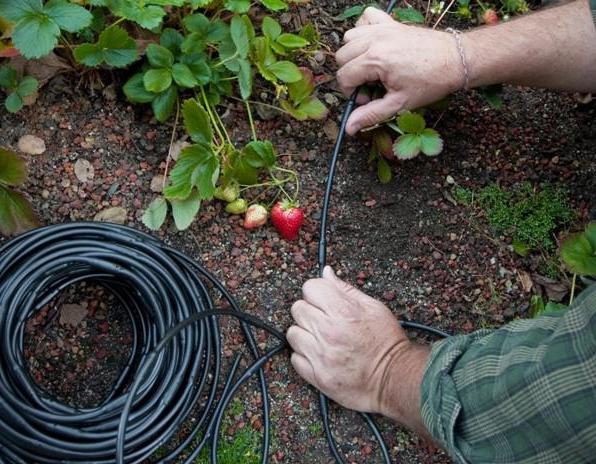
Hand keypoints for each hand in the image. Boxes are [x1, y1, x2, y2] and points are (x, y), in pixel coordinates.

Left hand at [287, 267, 428, 431]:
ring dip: (304, 334)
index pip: (310, 287)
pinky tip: (320, 355)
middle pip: (297, 309)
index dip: (317, 292)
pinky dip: (304, 356)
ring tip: (321, 339)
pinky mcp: (317, 376)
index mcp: (343, 311)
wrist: (394, 378)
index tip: (323, 300)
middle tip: (324, 320)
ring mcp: (321, 355)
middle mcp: (328, 332)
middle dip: (309, 311)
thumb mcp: (373, 307)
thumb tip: (326, 273)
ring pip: (292, 333)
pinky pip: (295, 358)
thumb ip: (345, 289)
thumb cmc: (387, 342)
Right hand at [335, 7, 461, 134]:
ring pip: (350, 38)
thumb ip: (371, 115)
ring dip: (354, 54)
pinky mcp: (391, 22)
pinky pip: (366, 18)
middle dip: (351, 74)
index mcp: (375, 60)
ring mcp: (383, 28)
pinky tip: (374, 45)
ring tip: (372, 68)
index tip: (367, 98)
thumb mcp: (399, 103)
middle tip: (370, 85)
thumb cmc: (430, 82)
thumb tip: (349, 128)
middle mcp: (375, 40)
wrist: (455, 60)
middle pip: (342, 56)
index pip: (344, 76)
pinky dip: (364, 29)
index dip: (351, 92)